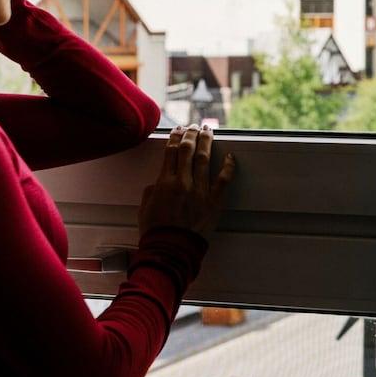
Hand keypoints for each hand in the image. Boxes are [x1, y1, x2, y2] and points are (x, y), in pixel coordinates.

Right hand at [139, 123, 234, 239]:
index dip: (175, 137)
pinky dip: (228, 166)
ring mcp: (200, 191)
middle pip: (188, 150)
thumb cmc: (156, 232)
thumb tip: (157, 183)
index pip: (170, 152)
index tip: (178, 130)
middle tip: (194, 126)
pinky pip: (224, 179)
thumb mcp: (145, 208)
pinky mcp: (214, 201)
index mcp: (164, 182)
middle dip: (191, 134)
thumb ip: (151, 191)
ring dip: (206, 142)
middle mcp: (182, 182)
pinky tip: (230, 156)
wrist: (171, 250)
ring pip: (204, 158)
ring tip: (208, 131)